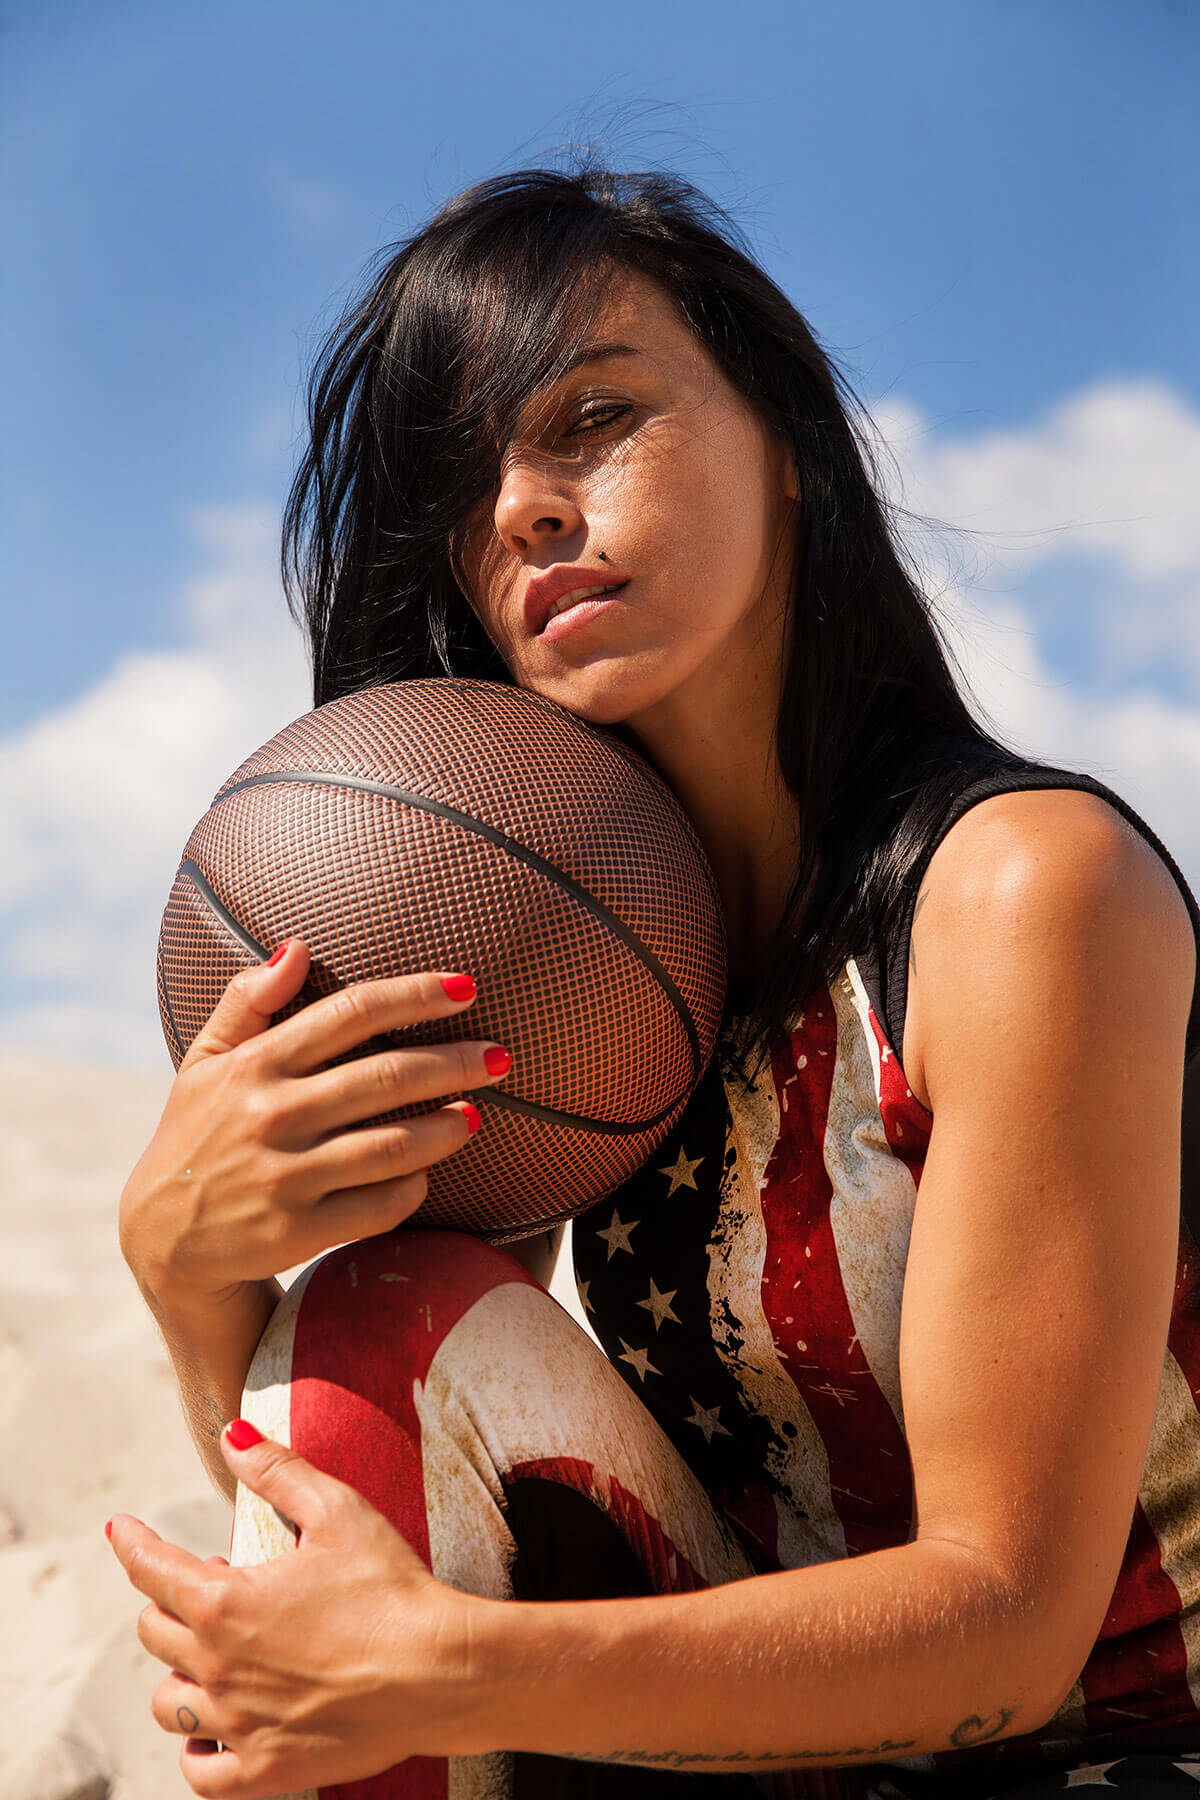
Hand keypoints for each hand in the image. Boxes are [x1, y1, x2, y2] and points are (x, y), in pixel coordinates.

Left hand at [107, 1421, 494, 1796]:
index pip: (152, 1569)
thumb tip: (231, 1436)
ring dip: (180, 1673)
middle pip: (156, 1633)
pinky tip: (211, 1730)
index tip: (120, 1530)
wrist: (438, 1672)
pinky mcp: (264, 1770)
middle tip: (212, 1585)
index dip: (132, 1543)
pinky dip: (197, 1748)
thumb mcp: (338, 1510)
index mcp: (225, 1603)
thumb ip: (278, 1471)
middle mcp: (217, 1667)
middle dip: (170, 1602)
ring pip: (169, 1703)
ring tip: (211, 1655)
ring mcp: (237, 1724)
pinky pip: (200, 1770)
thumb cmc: (391, 1586)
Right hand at [119, 942, 512, 1301]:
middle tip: (501, 1057)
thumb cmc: (197, 1134)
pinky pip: (380, 1204)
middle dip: (455, 1062)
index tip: (466, 987)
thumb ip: (246, 1000)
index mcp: (254, 1064)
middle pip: (386, 1076)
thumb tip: (297, 946)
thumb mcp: (204, 1061)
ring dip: (447, 1128)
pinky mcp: (298, 1230)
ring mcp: (286, 1175)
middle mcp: (271, 1114)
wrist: (163, 1238)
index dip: (415, 995)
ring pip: (393, 1145)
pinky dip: (413, 1186)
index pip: (350, 1013)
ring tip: (476, 1114)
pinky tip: (427, 1173)